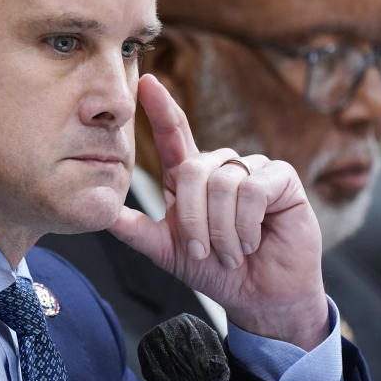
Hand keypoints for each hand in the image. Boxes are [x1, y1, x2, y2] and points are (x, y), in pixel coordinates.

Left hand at [108, 74, 328, 349]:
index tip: (145, 82)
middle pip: (192, 169)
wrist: (261, 298)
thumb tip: (99, 211)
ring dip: (222, 229)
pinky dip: (247, 223)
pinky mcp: (281, 177)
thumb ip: (135, 229)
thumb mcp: (168, 250)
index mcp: (192, 177)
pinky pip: (252, 189)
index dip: (161, 107)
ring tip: (230, 252)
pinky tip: (253, 241)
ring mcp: (252, 169)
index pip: (174, 134)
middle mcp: (221, 167)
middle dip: (193, 220)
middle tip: (204, 252)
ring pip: (222, 182)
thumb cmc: (217, 270)